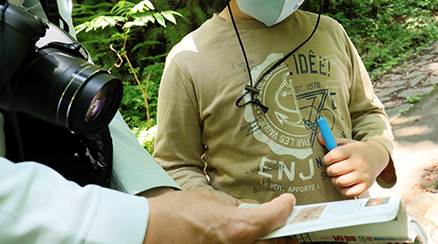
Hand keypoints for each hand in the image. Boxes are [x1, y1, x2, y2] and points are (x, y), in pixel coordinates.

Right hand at [144, 189, 295, 243]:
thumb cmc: (176, 213)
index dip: (285, 208)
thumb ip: (232, 205)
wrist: (149, 232)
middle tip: (287, 224)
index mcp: (239, 227)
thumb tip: (244, 208)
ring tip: (271, 233)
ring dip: (266, 242)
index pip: (274, 218)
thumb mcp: (210, 198)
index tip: (288, 202)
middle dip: (283, 234)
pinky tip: (246, 238)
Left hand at [318, 134, 390, 197]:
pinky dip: (343, 190)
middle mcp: (358, 162)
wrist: (377, 156)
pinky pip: (349, 193)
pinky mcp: (366, 185)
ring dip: (335, 180)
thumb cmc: (357, 150)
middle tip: (333, 168)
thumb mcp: (347, 143)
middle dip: (329, 170)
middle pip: (334, 170)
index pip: (333, 155)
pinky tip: (344, 184)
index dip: (326, 159)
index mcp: (352, 150)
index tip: (328, 159)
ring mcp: (363, 175)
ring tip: (338, 176)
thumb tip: (319, 136)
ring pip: (340, 182)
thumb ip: (332, 140)